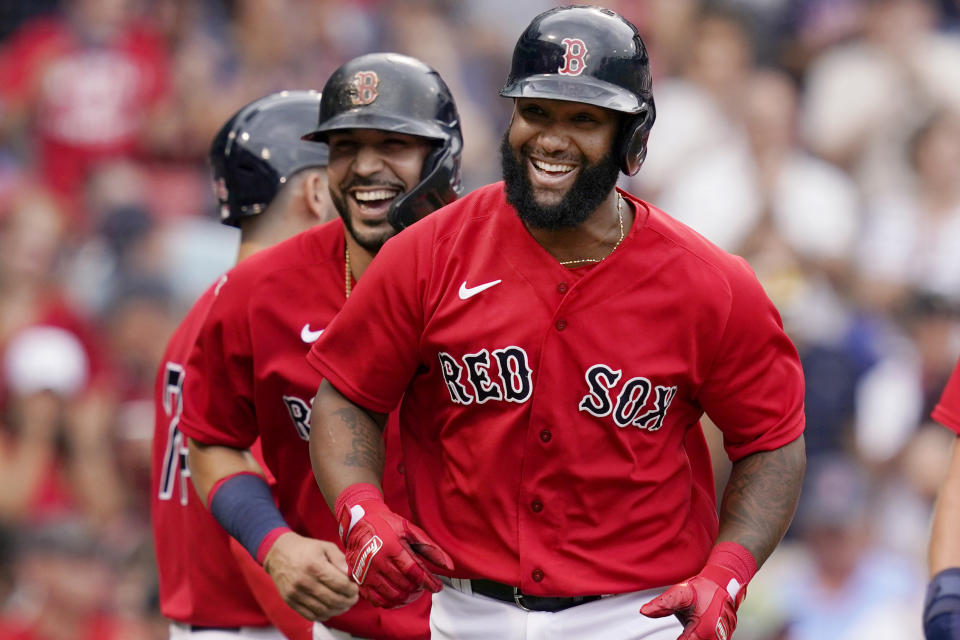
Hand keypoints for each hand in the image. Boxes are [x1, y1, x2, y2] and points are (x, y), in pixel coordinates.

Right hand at [263, 531, 358, 620]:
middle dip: (348, 601)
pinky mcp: (290, 601)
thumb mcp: (325, 546)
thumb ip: (340, 559)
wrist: (278, 553)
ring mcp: (296, 594)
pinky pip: (311, 615)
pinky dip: (324, 615)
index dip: (351, 589)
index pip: (340, 584)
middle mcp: (305, 582)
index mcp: (315, 566)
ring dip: (338, 610)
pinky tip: (331, 609)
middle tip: (354, 599)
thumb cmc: (305, 548)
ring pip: (323, 610)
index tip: (356, 589)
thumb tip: (352, 575)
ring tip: (345, 605)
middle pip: (333, 599)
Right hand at [336, 483, 453, 607]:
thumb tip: (449, 567)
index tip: (438, 587)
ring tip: (414, 590)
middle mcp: (377, 562)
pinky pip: (377, 600)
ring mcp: (367, 573)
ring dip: (408, 597)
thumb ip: (431, 549)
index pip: (415, 572)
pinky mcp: (360, 581)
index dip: (429, 582)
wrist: (359, 523)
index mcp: (391, 547)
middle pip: (405, 585)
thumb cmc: (387, 525)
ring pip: (393, 595)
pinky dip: (391, 602)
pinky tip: (399, 595)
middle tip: (425, 585)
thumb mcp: (411, 531)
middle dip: (420, 589)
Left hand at [640, 542, 754, 639]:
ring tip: (687, 629)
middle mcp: (714, 638)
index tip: (674, 636)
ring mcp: (721, 639)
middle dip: (684, 639)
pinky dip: (700, 637)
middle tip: (681, 630)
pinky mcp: (723, 638)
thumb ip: (662, 604)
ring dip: (692, 638)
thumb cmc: (705, 588)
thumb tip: (645, 611)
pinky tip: (693, 632)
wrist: (723, 583)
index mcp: (702, 631)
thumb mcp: (680, 594)